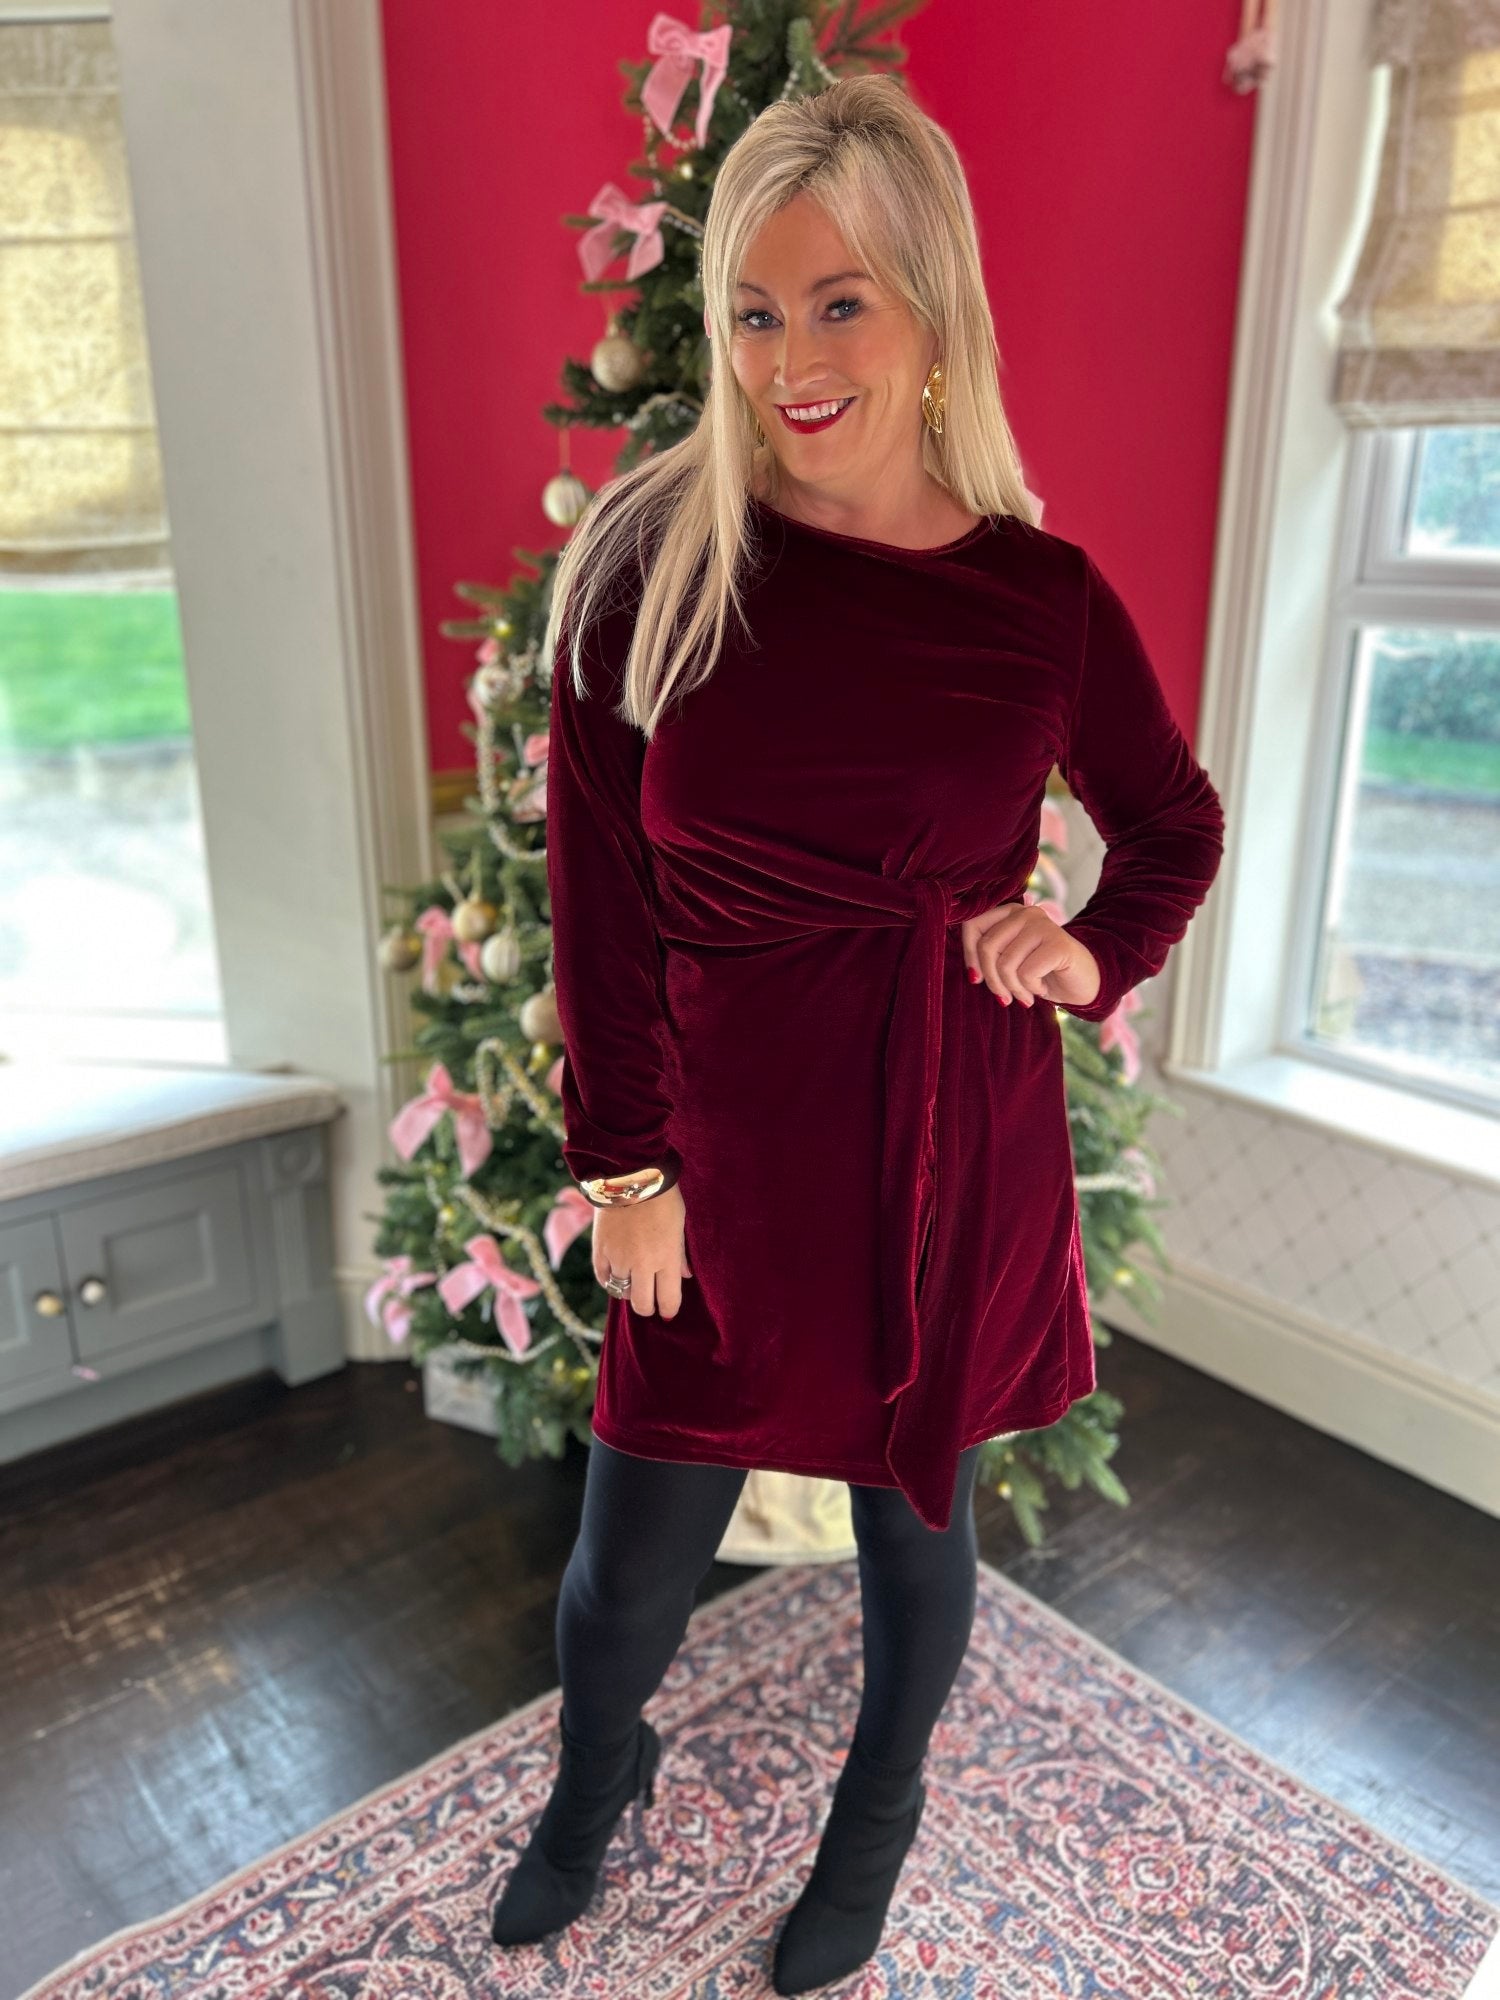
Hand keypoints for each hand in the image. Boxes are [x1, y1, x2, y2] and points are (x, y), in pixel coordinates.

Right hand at [592, 1184, 693, 1318]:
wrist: (630, 1175)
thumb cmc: (662, 1198)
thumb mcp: (679, 1225)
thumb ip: (680, 1254)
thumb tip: (684, 1276)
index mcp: (667, 1259)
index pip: (668, 1300)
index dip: (669, 1310)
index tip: (668, 1311)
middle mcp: (642, 1265)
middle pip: (642, 1305)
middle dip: (648, 1307)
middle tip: (650, 1301)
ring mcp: (619, 1259)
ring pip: (621, 1292)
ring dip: (628, 1290)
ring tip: (633, 1281)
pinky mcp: (600, 1251)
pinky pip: (603, 1278)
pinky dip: (610, 1280)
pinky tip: (616, 1275)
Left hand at [960, 901, 1100, 1010]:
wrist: (1083, 983)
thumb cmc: (1041, 974)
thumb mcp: (1010, 962)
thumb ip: (990, 957)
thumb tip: (971, 973)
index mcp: (1009, 913)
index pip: (972, 925)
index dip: (969, 955)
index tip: (976, 978)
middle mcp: (1025, 913)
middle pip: (987, 947)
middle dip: (992, 980)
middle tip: (1004, 997)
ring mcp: (1043, 926)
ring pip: (1006, 963)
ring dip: (1014, 989)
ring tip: (1025, 995)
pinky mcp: (1058, 944)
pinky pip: (1026, 973)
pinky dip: (1031, 989)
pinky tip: (1042, 988)